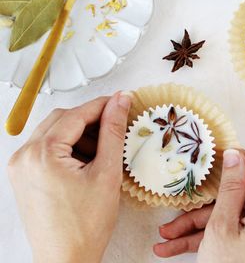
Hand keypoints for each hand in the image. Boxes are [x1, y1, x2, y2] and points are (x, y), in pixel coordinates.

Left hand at [8, 92, 130, 262]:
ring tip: (100, 151)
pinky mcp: (23, 175)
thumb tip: (120, 102)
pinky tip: (85, 161)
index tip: (120, 101)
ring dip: (78, 134)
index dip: (102, 105)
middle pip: (62, 119)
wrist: (66, 261)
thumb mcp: (107, 172)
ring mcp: (20, 166)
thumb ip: (113, 131)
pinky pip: (46, 147)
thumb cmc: (86, 225)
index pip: (76, 115)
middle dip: (90, 119)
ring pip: (53, 131)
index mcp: (42, 154)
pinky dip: (66, 147)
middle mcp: (24, 156)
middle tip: (113, 124)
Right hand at [154, 150, 244, 261]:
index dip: (241, 158)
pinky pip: (234, 232)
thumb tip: (234, 156)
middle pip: (241, 198)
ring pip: (232, 217)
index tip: (220, 154)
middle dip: (205, 203)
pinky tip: (176, 244)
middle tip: (185, 197)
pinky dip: (208, 237)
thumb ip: (230, 187)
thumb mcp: (222, 226)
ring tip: (167, 234)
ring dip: (199, 225)